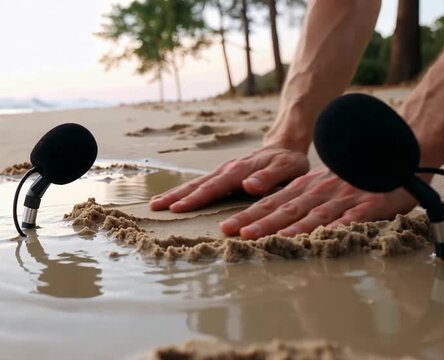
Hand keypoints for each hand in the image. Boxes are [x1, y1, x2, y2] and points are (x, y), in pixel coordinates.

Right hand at [150, 144, 309, 211]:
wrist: (285, 146)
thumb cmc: (289, 161)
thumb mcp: (287, 168)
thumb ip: (269, 177)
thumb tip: (248, 186)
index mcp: (240, 170)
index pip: (214, 186)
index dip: (196, 198)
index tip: (177, 208)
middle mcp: (227, 170)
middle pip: (198, 184)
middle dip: (176, 196)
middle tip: (154, 207)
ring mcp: (223, 172)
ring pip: (196, 183)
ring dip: (176, 194)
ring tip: (155, 204)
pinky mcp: (222, 176)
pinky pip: (201, 185)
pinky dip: (185, 192)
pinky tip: (174, 200)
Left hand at [219, 167, 417, 238]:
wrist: (402, 155)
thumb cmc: (361, 175)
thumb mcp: (328, 182)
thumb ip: (307, 198)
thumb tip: (280, 218)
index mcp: (309, 186)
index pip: (274, 201)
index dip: (250, 214)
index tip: (228, 227)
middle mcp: (321, 191)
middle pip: (284, 208)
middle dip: (255, 221)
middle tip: (231, 233)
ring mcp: (344, 198)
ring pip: (309, 215)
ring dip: (284, 227)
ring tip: (260, 237)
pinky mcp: (368, 207)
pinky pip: (347, 220)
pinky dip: (329, 230)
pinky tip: (312, 239)